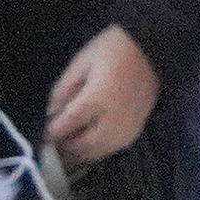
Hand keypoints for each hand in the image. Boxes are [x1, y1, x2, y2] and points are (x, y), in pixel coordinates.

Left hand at [46, 26, 159, 163]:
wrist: (154, 46)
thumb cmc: (114, 49)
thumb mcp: (82, 61)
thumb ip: (64, 88)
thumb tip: (52, 111)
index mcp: (97, 97)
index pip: (68, 124)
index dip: (52, 132)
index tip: (44, 133)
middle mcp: (115, 116)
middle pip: (85, 144)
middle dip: (66, 146)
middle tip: (55, 142)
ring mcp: (130, 122)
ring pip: (103, 150)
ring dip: (84, 152)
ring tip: (72, 145)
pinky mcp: (141, 124)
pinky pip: (118, 146)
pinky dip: (102, 149)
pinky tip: (94, 143)